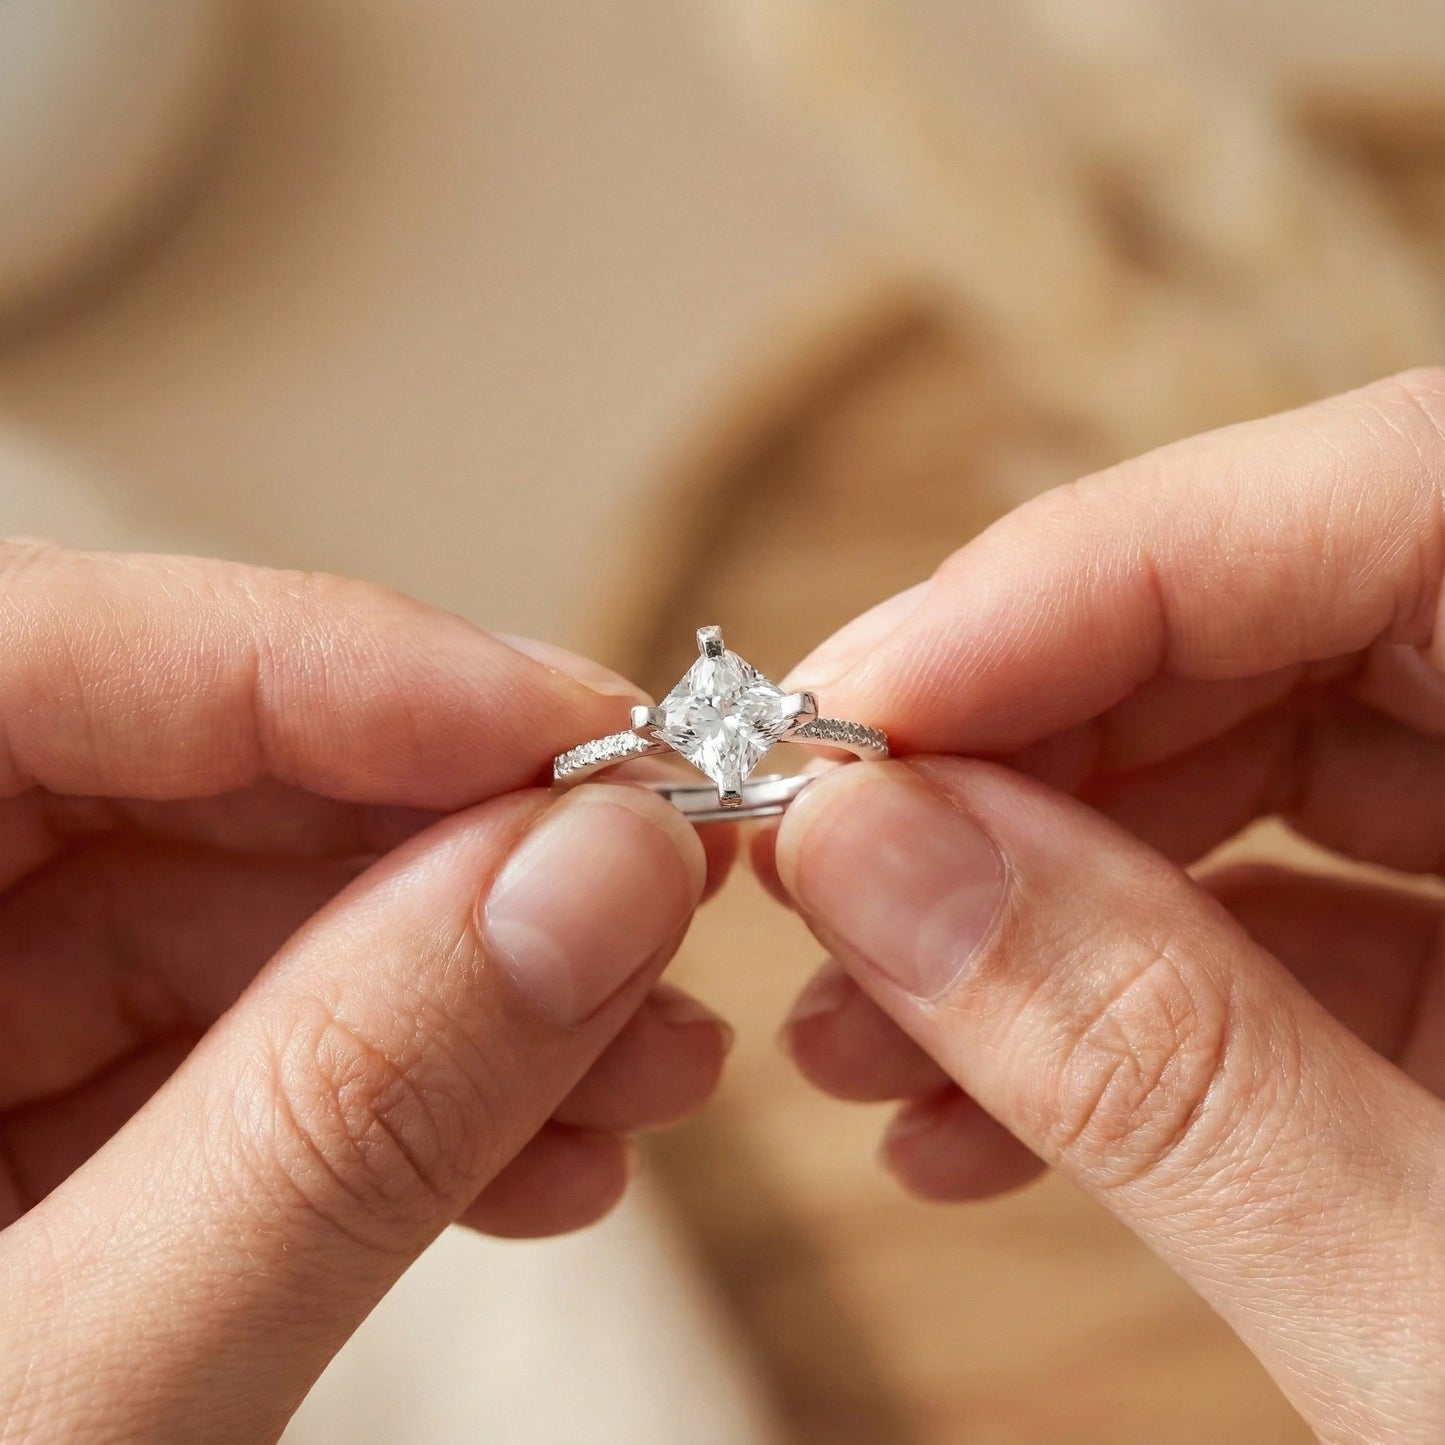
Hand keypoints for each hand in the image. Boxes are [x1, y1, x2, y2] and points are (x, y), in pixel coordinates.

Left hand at [0, 544, 730, 1441]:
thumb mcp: (65, 1419)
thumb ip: (338, 1121)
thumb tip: (594, 880)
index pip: (47, 657)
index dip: (347, 668)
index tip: (592, 731)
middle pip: (170, 777)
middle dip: (450, 840)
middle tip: (656, 896)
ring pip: (229, 911)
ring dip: (466, 975)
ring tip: (645, 1057)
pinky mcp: (7, 1137)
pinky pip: (227, 1045)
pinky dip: (403, 1088)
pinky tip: (547, 1147)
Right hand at [764, 370, 1444, 1442]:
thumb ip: (1164, 1069)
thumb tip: (870, 861)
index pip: (1394, 500)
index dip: (1085, 579)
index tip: (849, 711)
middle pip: (1294, 615)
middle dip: (1017, 744)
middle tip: (824, 873)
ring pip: (1265, 754)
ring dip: (1032, 884)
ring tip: (862, 1030)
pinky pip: (1294, 906)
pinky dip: (1120, 995)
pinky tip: (976, 1110)